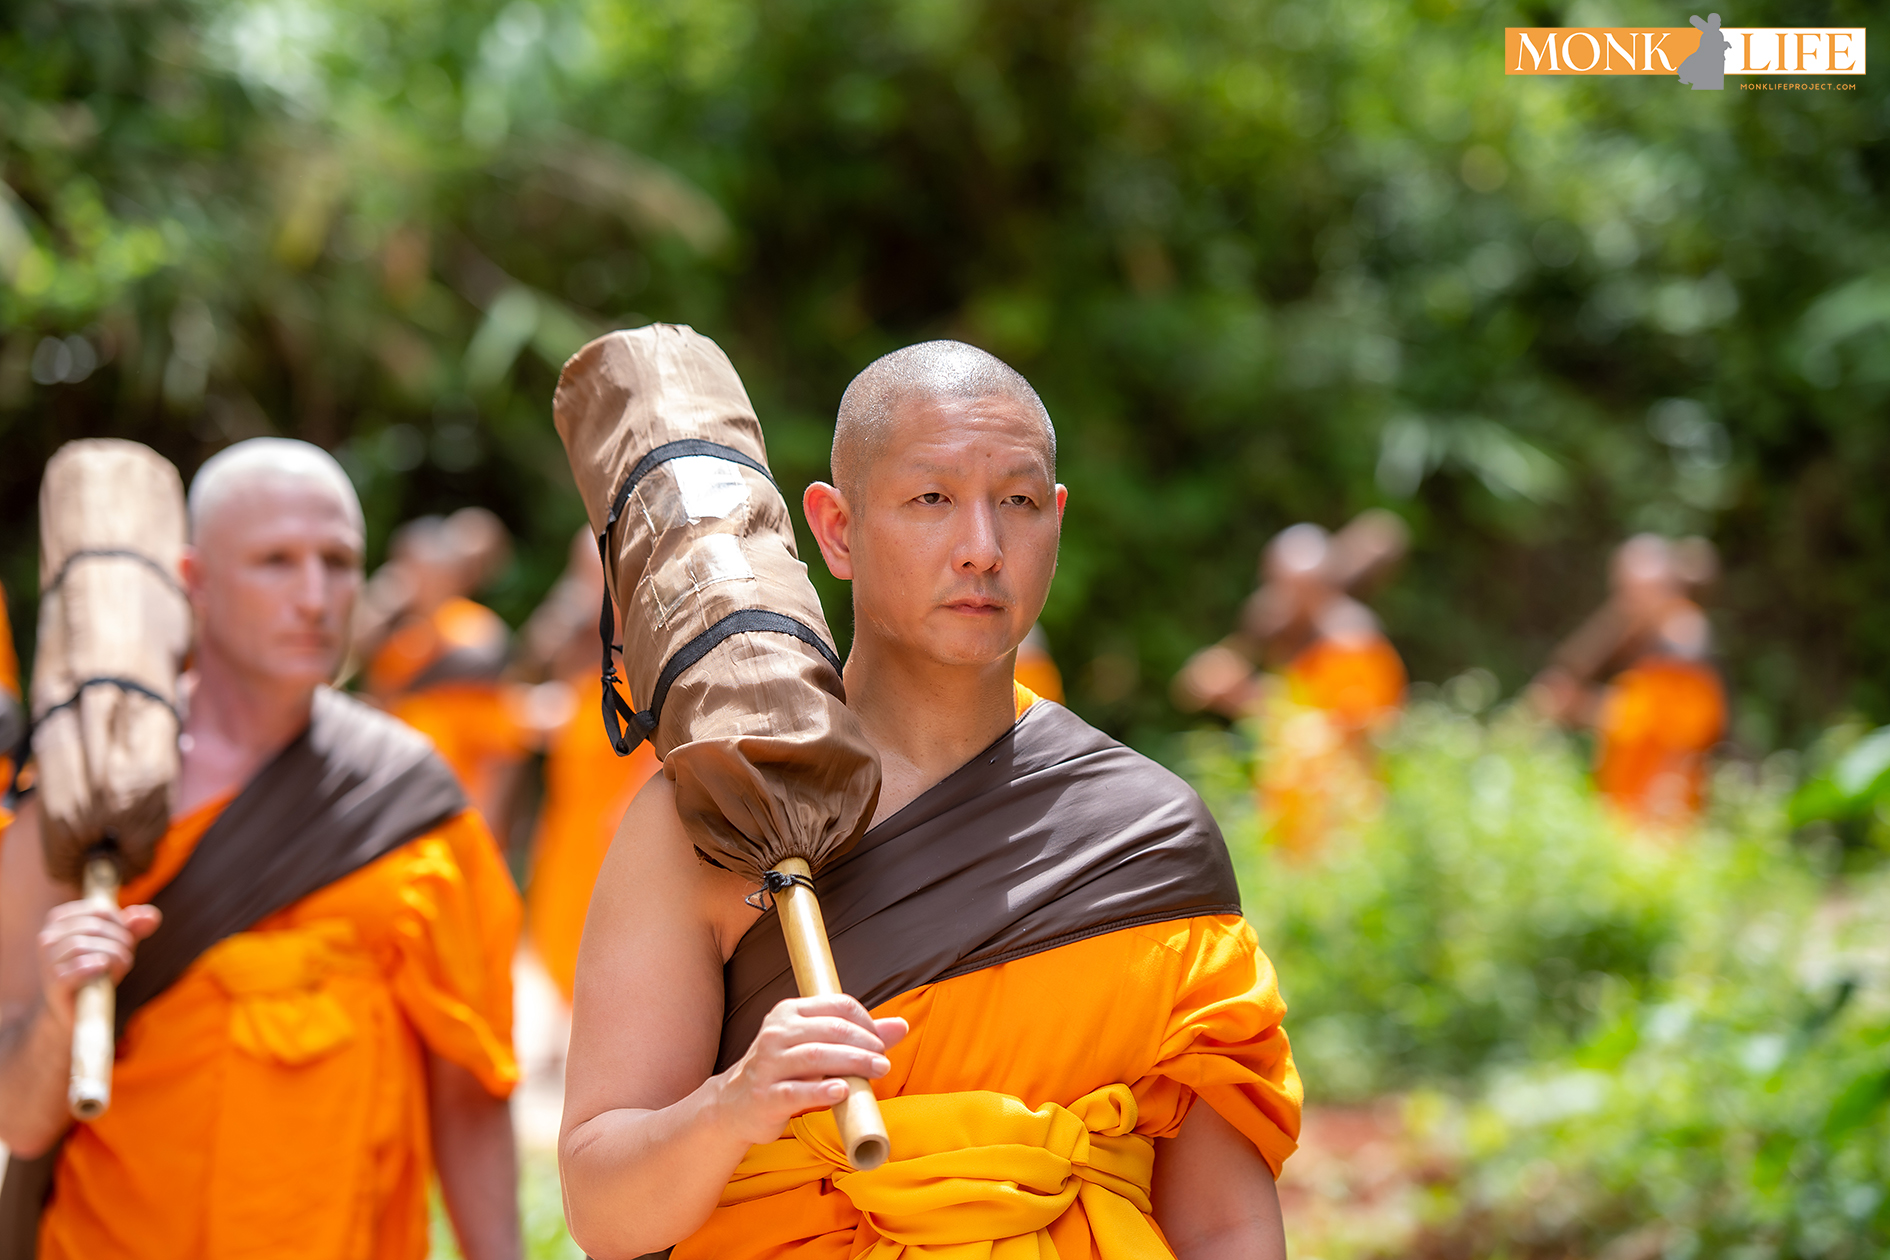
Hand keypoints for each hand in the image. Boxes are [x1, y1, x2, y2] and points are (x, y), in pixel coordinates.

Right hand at [36, 901, 160, 1028]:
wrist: (78, 1010)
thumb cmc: (97, 971)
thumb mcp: (118, 945)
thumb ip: (134, 928)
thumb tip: (149, 915)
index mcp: (59, 920)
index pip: (98, 910)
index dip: (122, 923)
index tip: (128, 940)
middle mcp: (47, 937)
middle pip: (94, 927)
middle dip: (120, 940)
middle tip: (127, 957)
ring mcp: (47, 961)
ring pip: (83, 945)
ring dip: (113, 955)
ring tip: (121, 967)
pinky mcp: (54, 982)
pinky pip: (76, 966)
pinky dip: (95, 966)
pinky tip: (103, 969)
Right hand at [714, 994, 907, 1146]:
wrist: (735, 1104)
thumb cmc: (784, 1072)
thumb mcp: (817, 1047)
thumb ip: (858, 1036)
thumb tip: (902, 1026)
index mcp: (789, 1012)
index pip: (837, 1005)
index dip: (866, 1021)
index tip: (881, 1042)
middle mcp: (776, 1033)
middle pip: (831, 1030)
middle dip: (865, 1044)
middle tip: (884, 1061)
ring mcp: (767, 1064)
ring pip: (817, 1057)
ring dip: (853, 1063)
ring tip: (877, 1071)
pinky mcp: (765, 1096)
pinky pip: (796, 1091)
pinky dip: (822, 1090)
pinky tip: (842, 1091)